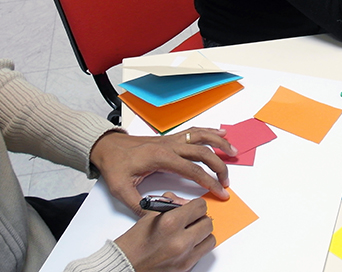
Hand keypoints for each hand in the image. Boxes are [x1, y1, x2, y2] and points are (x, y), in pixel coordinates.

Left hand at [90, 127, 235, 215]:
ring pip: (202, 137)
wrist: (107, 147)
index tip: (221, 192)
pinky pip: (195, 131)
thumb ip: (144, 205)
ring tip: (234, 151)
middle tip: (227, 181)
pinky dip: (210, 131)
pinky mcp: (171, 138)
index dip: (209, 182)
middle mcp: (169, 145)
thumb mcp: (122, 190)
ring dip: (220, 142)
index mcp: (161, 157)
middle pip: (203, 152)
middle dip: (219, 166)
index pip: (193, 170)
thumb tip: (169, 210)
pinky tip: (222, 132)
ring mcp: (171, 139)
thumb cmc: (115, 166)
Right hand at [115, 193, 214, 271]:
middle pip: (208, 222)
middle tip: (192, 219)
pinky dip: (198, 247)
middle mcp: (180, 240)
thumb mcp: (150, 215)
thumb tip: (186, 203)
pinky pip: (203, 253)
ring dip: (202, 234)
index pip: (200, 207)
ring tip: (191, 233)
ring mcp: (184, 256)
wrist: (125, 265)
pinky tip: (188, 244)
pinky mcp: (185, 268)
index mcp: (170, 223)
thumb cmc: (134, 243)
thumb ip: (171, 205)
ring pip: (210, 239)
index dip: (197, 205)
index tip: (194, 207)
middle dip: (200, 219)